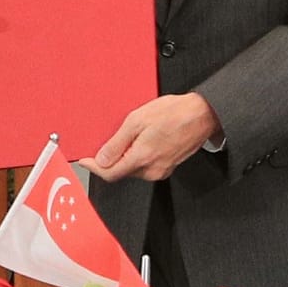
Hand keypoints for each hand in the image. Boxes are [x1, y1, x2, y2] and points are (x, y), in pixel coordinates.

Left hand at [84, 93, 221, 182]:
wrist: (203, 114)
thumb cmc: (175, 113)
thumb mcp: (137, 121)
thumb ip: (117, 143)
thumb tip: (101, 159)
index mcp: (142, 159)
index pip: (109, 173)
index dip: (93, 167)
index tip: (84, 160)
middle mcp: (152, 170)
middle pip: (120, 171)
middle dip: (110, 159)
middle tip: (106, 140)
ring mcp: (161, 170)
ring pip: (133, 168)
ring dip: (125, 155)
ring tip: (130, 134)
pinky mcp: (168, 167)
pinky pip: (145, 164)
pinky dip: (137, 155)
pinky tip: (142, 139)